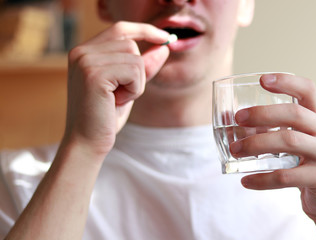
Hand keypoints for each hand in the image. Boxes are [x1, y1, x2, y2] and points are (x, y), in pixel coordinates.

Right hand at [64, 21, 169, 155]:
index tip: (166, 37)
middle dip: (137, 71)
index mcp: (85, 52)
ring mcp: (85, 61)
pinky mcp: (93, 73)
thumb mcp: (129, 86)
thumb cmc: (106, 116)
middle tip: (120, 94)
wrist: (87, 143)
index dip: (145, 30)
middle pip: (131, 44)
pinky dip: (134, 89)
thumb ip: (144, 66)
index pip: (120, 29)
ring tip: (116, 99)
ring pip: (135, 58)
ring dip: (136, 83)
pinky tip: (116, 102)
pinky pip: (134, 71)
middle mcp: (81, 51)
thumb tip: (164, 47)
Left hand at [229, 73, 315, 237]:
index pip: (308, 90)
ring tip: (234, 150)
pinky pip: (286, 176)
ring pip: (289, 141)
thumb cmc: (307, 164)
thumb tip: (228, 117)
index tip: (262, 79)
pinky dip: (262, 179)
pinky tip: (245, 181)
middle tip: (238, 118)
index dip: (286, 81)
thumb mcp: (293, 142)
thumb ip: (266, 129)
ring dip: (256, 144)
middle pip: (294, 113)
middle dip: (262, 113)